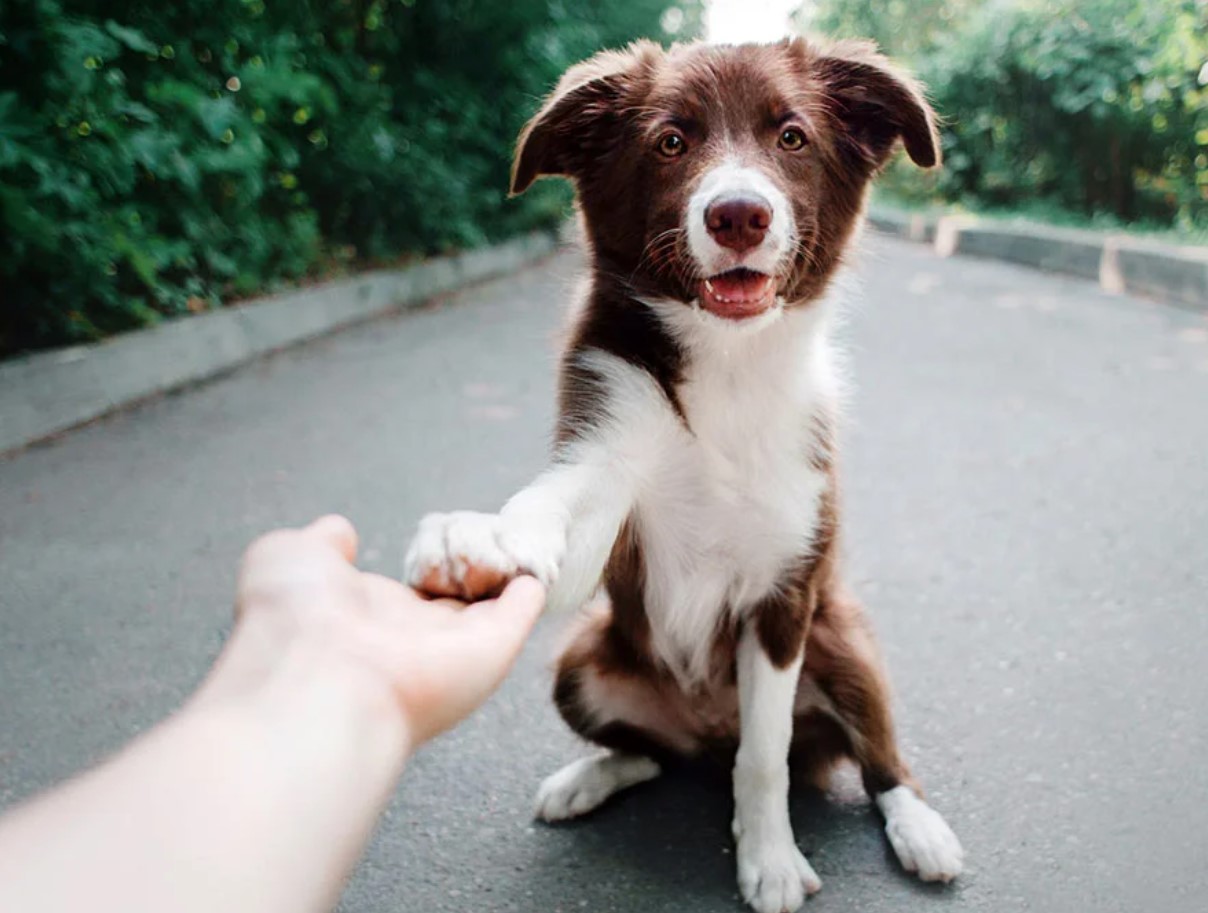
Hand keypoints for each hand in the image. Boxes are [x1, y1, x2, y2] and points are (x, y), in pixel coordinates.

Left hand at [213, 515, 545, 751]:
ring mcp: (453, 646)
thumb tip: (339, 530)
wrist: (318, 680)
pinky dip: (533, 587)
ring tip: (521, 540)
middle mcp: (410, 636)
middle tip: (487, 539)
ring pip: (489, 605)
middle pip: (453, 600)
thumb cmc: (295, 622)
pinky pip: (520, 612)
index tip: (441, 539)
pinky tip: (540, 567)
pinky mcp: (491, 649)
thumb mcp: (287, 559)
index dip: (422, 564)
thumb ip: (319, 544)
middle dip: (469, 569)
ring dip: (504, 572)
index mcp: (365, 617)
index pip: (404, 592)